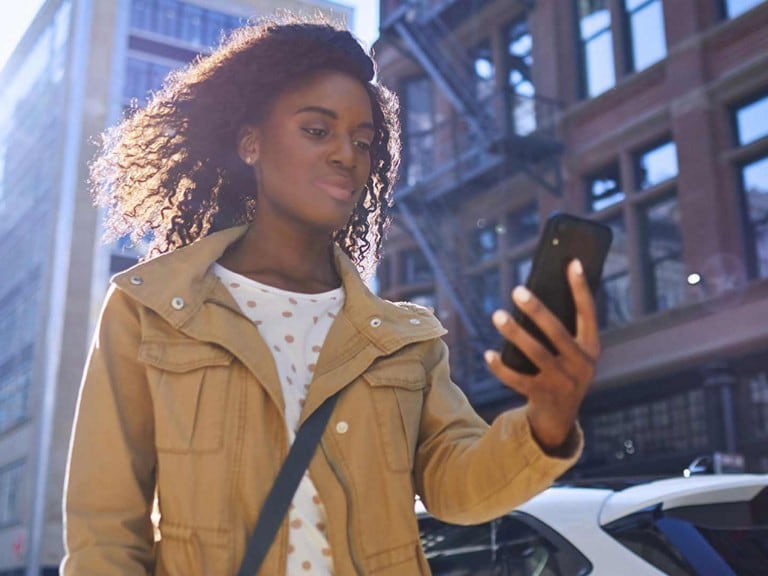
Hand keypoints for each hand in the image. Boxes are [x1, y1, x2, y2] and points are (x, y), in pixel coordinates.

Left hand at [483, 260, 600, 450]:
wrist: (559, 418)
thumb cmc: (561, 372)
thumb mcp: (571, 353)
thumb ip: (562, 329)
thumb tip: (535, 294)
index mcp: (591, 348)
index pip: (588, 313)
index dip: (580, 288)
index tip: (571, 262)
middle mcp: (581, 365)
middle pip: (557, 333)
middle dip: (537, 310)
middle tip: (517, 290)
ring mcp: (562, 383)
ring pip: (535, 354)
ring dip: (514, 333)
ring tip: (497, 315)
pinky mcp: (542, 397)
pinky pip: (517, 379)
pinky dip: (501, 367)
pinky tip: (487, 354)